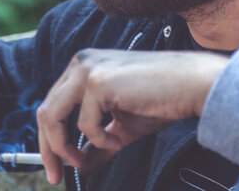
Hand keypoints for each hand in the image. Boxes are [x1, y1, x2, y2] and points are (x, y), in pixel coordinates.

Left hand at [36, 49, 227, 183]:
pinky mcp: (98, 81)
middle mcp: (79, 64)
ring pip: (52, 116)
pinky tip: (117, 139)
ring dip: (64, 147)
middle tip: (55, 175)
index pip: (52, 105)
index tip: (54, 166)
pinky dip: (99, 140)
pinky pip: (85, 124)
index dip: (49, 138)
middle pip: (45, 111)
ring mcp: (87, 69)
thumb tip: (81, 165)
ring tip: (82, 161)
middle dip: (48, 148)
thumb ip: (98, 142)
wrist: (193, 85)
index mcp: (82, 68)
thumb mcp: (121, 125)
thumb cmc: (161, 100)